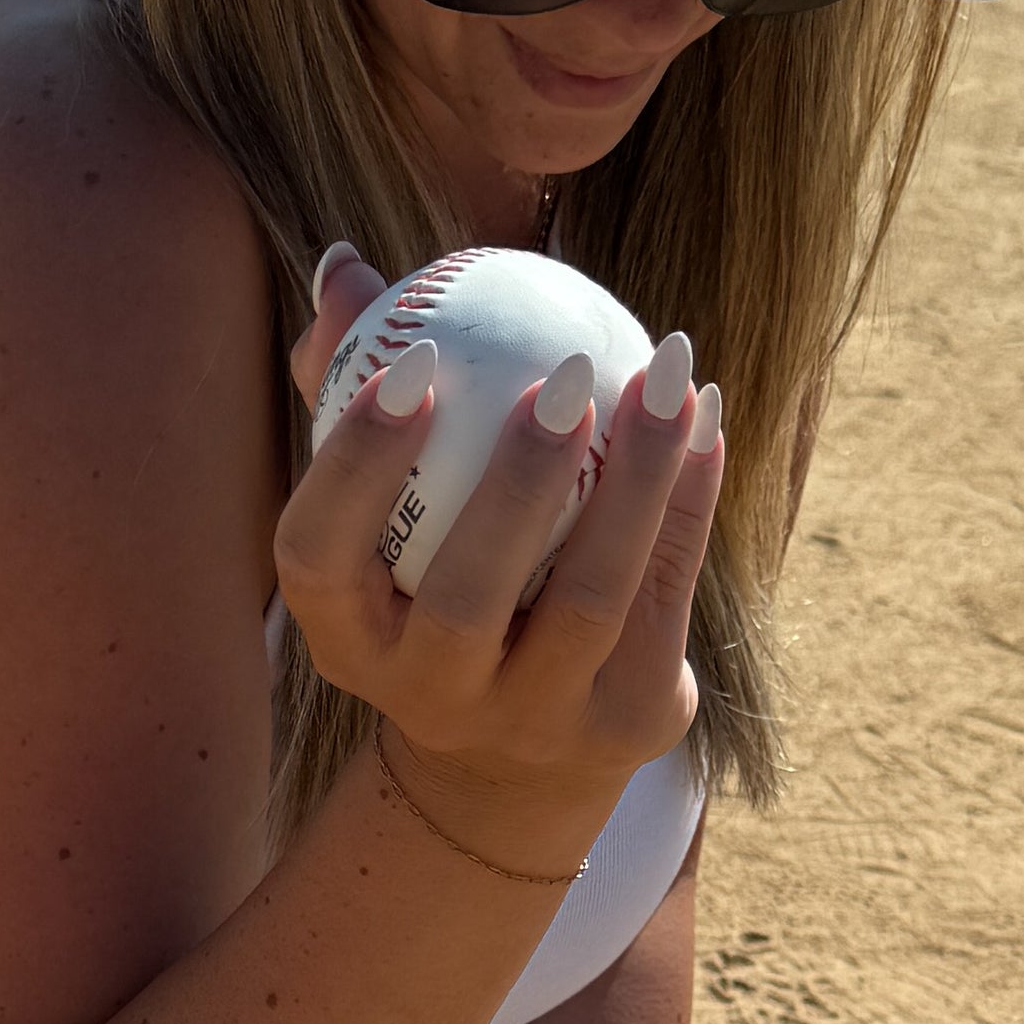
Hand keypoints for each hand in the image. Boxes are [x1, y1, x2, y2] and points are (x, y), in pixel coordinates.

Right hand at [275, 243, 723, 874]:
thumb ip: (351, 388)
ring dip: (635, 480)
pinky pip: (667, 597)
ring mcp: (532, 723)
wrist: (513, 757)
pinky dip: (687, 500)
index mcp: (344, 638)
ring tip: (661, 373)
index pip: (319, 555)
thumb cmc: (426, 580)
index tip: (414, 363)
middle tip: (562, 375)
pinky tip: (704, 414)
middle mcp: (428, 695)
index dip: (357, 466)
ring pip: (590, 602)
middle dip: (516, 486)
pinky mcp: (627, 724)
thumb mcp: (378, 510)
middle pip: (465, 598)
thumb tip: (346, 266)